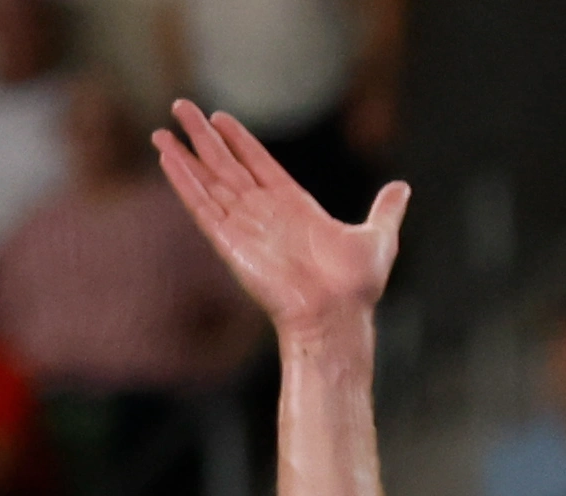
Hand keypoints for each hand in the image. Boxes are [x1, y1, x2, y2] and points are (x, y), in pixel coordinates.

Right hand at [153, 96, 404, 348]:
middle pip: (228, 167)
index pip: (260, 165)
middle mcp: (266, 215)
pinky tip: (166, 158)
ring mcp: (246, 227)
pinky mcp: (230, 242)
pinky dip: (183, 182)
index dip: (240, 141)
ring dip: (185, 156)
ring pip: (208, 182)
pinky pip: (201, 206)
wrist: (337, 318)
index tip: (221, 118)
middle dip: (204, 138)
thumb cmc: (357, 288)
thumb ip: (386, 210)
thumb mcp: (379, 239)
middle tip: (182, 106)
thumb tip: (403, 188)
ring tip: (163, 129)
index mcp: (295, 208)